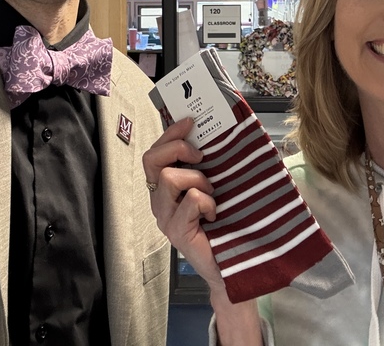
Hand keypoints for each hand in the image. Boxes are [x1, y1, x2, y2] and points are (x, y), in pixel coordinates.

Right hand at [142, 118, 263, 344]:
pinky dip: (208, 202)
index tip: (189, 121)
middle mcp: (160, 200)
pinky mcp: (177, 231)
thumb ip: (209, 163)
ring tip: (211, 194)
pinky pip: (190, 200)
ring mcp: (166, 216)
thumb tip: (218, 131)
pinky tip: (215, 214)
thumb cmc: (225, 221)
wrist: (232, 262)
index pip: (155, 153)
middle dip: (176, 148)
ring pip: (169, 177)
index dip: (169, 133)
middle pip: (151, 160)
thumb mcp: (216, 184)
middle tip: (199, 155)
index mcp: (167, 187)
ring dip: (198, 179)